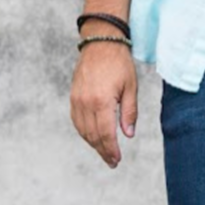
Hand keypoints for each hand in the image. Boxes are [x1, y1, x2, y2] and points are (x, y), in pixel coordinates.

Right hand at [70, 42, 137, 168]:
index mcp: (102, 101)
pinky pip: (77, 121)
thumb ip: (129, 112)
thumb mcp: (131, 86)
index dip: (111, 150)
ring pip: (83, 130)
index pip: (106, 134)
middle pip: (93, 135)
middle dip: (103, 150)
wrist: (101, 42)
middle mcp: (86, 103)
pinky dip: (84, 132)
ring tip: (104, 151)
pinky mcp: (73, 97)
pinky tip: (92, 136)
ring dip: (93, 143)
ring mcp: (77, 100)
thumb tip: (128, 135)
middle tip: (112, 161)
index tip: (116, 160)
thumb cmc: (119, 63)